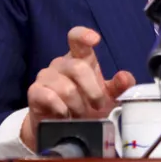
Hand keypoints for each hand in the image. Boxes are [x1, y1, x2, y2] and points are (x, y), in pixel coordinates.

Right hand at [20, 26, 135, 150]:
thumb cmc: (86, 105)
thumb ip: (119, 86)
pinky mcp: (34, 92)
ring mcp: (46, 76)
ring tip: (79, 113)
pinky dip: (62, 109)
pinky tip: (65, 115)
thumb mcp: (107, 97)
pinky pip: (49, 97)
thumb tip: (125, 78)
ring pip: (66, 87)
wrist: (60, 126)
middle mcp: (61, 63)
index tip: (95, 39)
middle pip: (78, 68)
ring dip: (78, 105)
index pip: (76, 37)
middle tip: (97, 106)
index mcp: (79, 58)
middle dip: (93, 91)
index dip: (84, 35)